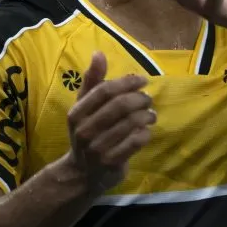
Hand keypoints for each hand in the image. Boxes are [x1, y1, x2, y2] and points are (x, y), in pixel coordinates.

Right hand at [64, 52, 154, 193]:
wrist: (82, 173)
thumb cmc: (88, 131)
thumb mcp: (85, 106)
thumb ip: (93, 80)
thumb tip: (98, 53)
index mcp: (76, 113)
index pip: (105, 91)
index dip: (127, 82)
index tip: (143, 80)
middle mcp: (84, 130)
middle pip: (120, 106)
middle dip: (140, 99)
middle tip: (148, 99)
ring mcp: (97, 148)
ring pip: (131, 123)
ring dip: (147, 115)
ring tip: (150, 114)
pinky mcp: (111, 162)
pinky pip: (136, 141)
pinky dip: (145, 132)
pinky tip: (145, 130)